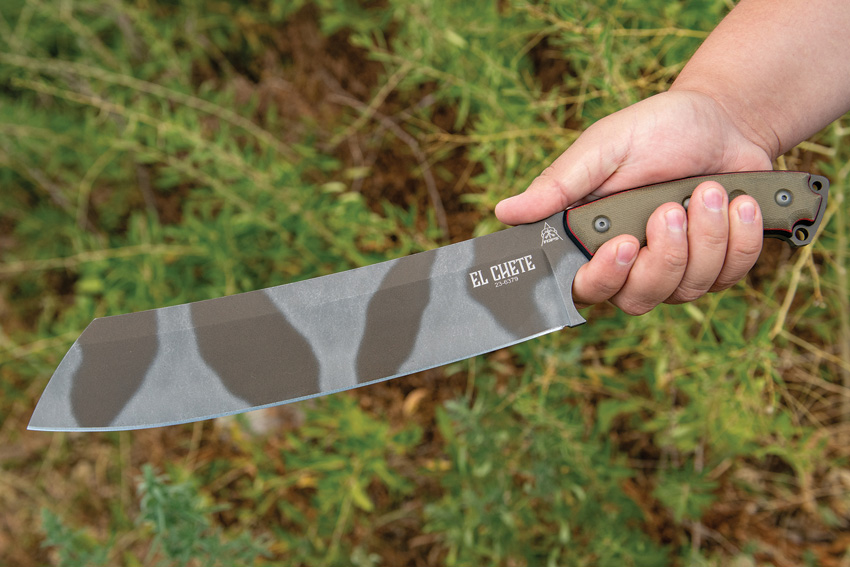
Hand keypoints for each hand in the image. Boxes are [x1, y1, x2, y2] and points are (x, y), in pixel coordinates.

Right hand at [495, 89, 771, 314]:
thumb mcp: (604, 148)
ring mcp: (677, 272)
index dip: (602, 278)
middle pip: (638, 298)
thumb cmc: (656, 131)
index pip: (584, 287)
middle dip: (664, 255)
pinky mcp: (719, 268)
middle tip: (671, 207)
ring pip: (688, 288)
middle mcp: (633, 264)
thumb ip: (559, 185)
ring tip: (711, 190)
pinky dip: (739, 237)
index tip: (624, 243)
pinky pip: (730, 275)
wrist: (723, 120)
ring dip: (707, 236)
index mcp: (595, 239)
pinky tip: (737, 202)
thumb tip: (504, 212)